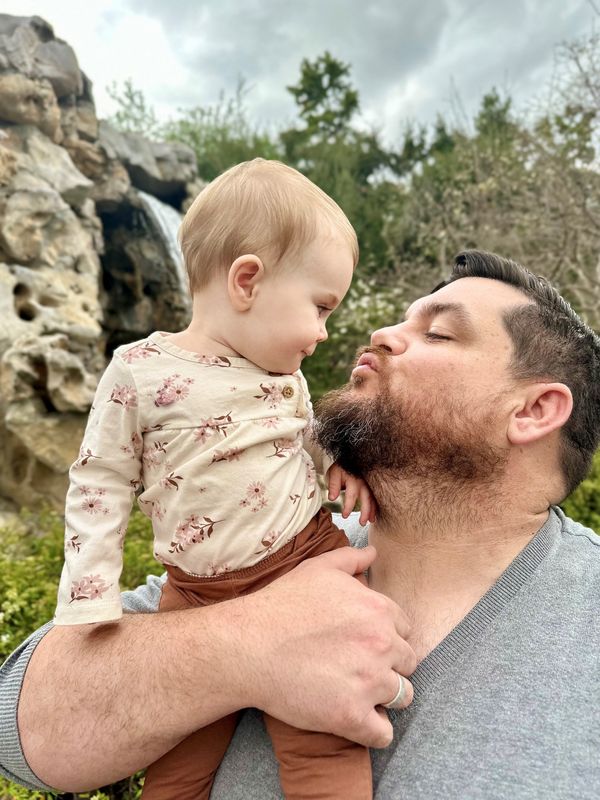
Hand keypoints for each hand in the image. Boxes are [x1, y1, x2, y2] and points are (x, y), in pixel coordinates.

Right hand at [233, 545, 415, 747]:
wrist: (247, 645)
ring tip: (359, 692)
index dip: (386, 636)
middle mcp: (381, 645)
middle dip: (389, 665)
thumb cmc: (281, 604)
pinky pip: (383, 734)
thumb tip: (373, 552)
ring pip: (403, 696)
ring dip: (386, 697)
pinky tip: (357, 719)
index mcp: (378, 610)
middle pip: (408, 662)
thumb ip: (351, 559)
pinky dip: (374, 730)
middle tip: (360, 667)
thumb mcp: (318, 569)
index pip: (405, 629)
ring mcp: (369, 682)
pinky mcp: (351, 716)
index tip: (365, 643)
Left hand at [327, 463, 376, 524]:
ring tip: (370, 521)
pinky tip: (375, 514)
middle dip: (365, 512)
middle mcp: (364, 482)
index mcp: (353, 480)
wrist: (351, 458)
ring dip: (372, 510)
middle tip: (361, 523)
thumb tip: (332, 498)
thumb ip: (333, 485)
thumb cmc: (341, 467)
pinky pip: (376, 496)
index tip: (344, 516)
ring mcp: (370, 483)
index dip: (348, 507)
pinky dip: (376, 505)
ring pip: (373, 498)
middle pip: (366, 499)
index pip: (351, 496)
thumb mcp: (334, 473)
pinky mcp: (372, 485)